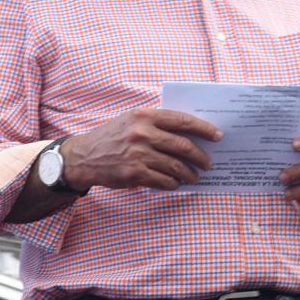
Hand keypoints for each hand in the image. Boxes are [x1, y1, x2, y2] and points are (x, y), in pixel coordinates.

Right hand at [60, 110, 222, 190]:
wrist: (82, 157)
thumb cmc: (110, 138)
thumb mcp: (130, 121)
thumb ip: (155, 123)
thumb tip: (188, 132)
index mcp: (144, 116)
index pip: (182, 120)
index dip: (203, 129)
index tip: (217, 136)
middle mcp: (142, 133)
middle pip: (183, 146)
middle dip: (200, 156)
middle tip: (208, 163)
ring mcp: (138, 154)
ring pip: (175, 167)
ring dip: (189, 174)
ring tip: (195, 177)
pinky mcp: (134, 173)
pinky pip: (163, 181)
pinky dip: (172, 184)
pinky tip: (175, 184)